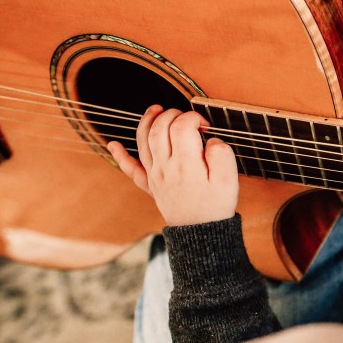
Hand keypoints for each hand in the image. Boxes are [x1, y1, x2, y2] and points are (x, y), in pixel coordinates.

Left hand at [107, 106, 238, 226]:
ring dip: (147, 121)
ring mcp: (155, 175)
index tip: (206, 125)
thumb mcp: (229, 180)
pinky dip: (120, 156)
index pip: (182, 127)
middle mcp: (166, 166)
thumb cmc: (216, 205)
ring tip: (156, 109)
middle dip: (172, 114)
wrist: (201, 233)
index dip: (193, 118)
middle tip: (186, 117)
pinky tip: (113, 145)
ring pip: (143, 141)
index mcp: (187, 164)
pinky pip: (130, 169)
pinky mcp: (151, 185)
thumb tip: (210, 139)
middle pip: (159, 128)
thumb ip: (222, 154)